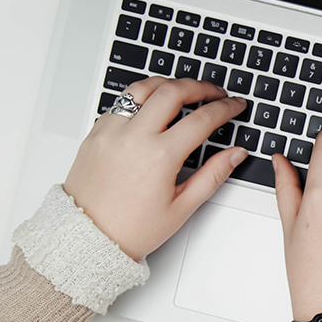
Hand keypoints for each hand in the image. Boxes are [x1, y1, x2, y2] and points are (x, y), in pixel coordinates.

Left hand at [64, 77, 248, 260]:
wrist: (87, 237)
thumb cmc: (131, 228)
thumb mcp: (182, 206)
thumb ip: (214, 175)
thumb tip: (235, 154)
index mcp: (160, 156)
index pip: (202, 118)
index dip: (225, 108)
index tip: (235, 105)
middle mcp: (134, 137)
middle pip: (173, 91)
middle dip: (200, 87)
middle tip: (215, 93)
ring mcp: (111, 131)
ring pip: (144, 88)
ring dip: (168, 84)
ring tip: (184, 90)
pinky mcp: (96, 132)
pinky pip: (122, 102)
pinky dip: (142, 98)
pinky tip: (153, 107)